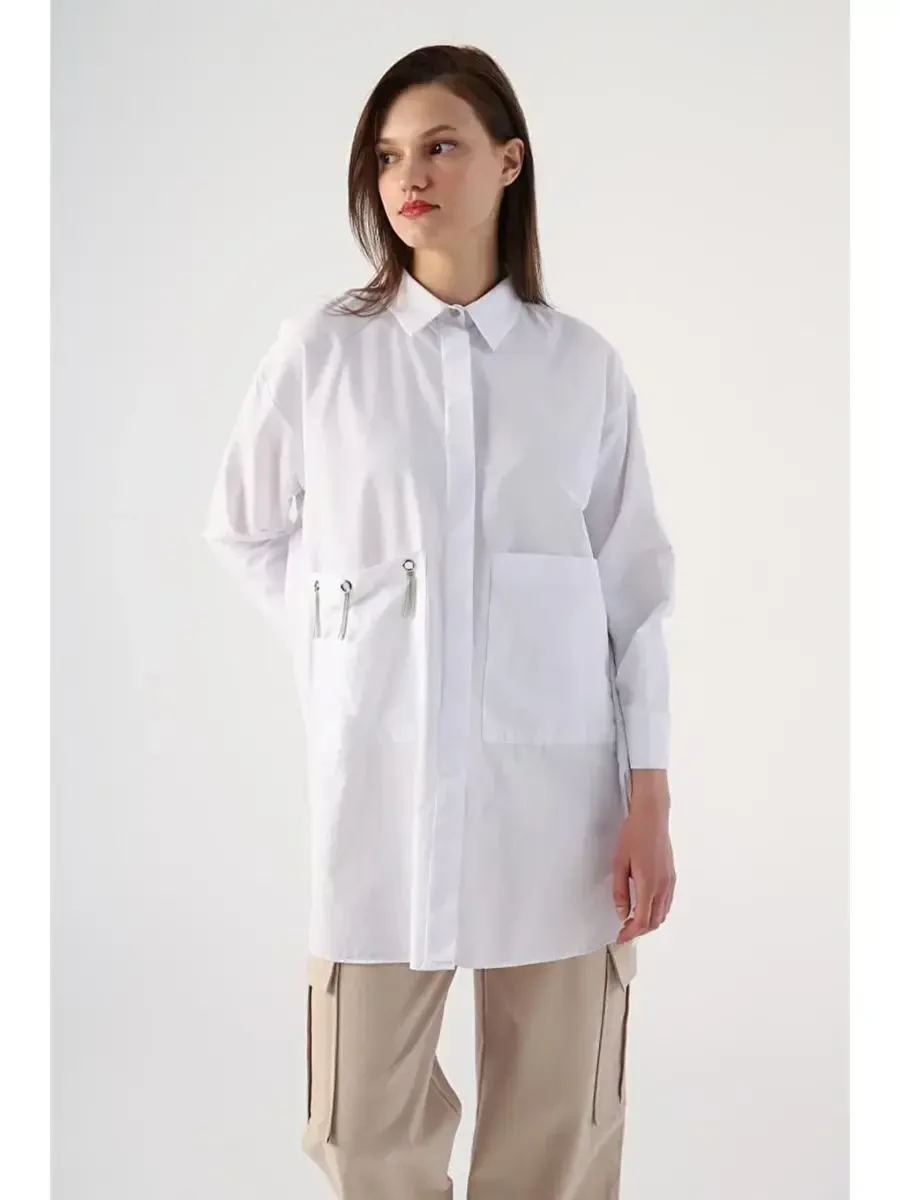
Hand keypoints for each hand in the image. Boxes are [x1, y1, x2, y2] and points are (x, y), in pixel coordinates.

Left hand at [612, 771, 675, 943]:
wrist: (652, 817)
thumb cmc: (633, 836)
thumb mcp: (619, 863)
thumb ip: (620, 891)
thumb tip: (622, 913)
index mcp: (648, 885)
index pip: (642, 920)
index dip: (631, 933)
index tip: (620, 938)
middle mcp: (663, 887)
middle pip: (654, 921)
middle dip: (639, 931)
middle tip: (623, 932)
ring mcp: (670, 882)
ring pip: (662, 913)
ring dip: (648, 923)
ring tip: (632, 922)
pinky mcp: (672, 876)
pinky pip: (667, 903)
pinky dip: (657, 912)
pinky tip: (645, 907)